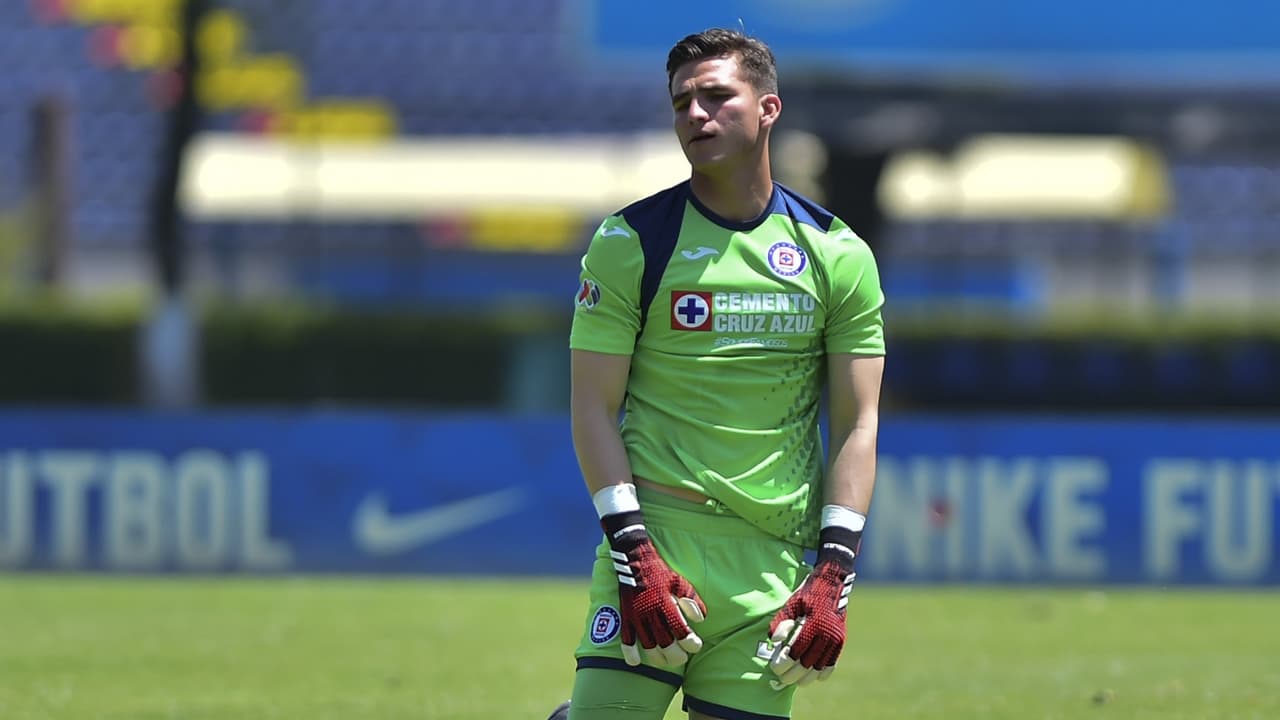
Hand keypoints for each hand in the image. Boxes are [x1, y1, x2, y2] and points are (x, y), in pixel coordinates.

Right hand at [603, 512, 706, 666]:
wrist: (634, 559)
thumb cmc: (660, 571)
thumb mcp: (680, 582)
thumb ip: (691, 600)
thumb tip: (700, 619)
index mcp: (667, 603)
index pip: (681, 631)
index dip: (690, 643)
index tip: (695, 645)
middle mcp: (652, 612)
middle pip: (665, 643)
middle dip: (676, 656)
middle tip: (682, 659)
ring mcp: (637, 616)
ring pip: (648, 645)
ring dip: (658, 657)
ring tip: (665, 661)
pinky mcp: (625, 615)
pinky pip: (626, 638)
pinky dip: (630, 652)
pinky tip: (636, 662)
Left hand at [767, 530, 857, 686]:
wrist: (834, 581)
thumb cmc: (809, 592)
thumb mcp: (792, 602)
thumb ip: (782, 621)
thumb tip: (774, 640)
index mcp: (813, 624)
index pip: (796, 651)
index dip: (784, 662)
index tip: (775, 668)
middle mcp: (826, 634)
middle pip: (807, 663)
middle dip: (793, 674)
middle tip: (781, 679)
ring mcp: (835, 639)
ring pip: (820, 666)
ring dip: (807, 677)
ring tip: (796, 681)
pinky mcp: (841, 640)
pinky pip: (832, 663)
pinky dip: (823, 672)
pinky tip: (814, 677)